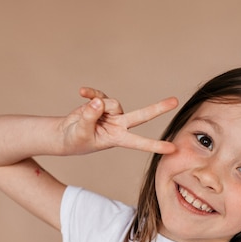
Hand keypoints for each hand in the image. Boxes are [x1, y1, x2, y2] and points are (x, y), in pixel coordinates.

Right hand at [59, 87, 177, 154]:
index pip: (139, 142)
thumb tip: (98, 102)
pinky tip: (82, 92)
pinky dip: (90, 93)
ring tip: (83, 118)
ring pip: (111, 103)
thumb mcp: (80, 132)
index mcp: (117, 138)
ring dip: (96, 108)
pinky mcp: (101, 103)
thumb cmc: (75, 140)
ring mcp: (111, 113)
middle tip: (175, 101)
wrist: (64, 135)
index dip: (155, 145)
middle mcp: (119, 125)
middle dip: (158, 108)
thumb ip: (89, 117)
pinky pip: (99, 94)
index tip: (172, 149)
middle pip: (141, 115)